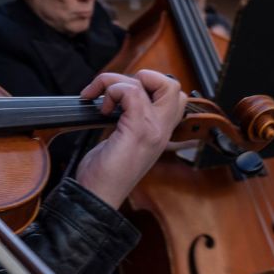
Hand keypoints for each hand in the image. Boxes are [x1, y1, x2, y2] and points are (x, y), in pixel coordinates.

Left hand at [72, 70, 184, 209]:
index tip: (125, 96)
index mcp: (159, 132)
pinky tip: (102, 109)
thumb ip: (128, 120)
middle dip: (142, 77)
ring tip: (102, 101)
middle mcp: (161, 129)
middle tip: (120, 92)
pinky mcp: (137, 130)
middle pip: (172, 85)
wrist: (97, 196)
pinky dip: (111, 90)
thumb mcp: (122, 142)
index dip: (150, 86)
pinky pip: (131, 91)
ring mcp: (152, 129)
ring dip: (115, 83)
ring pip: (148, 81)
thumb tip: (116, 97)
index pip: (176, 97)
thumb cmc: (104, 174)